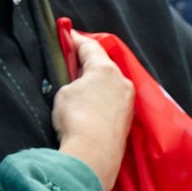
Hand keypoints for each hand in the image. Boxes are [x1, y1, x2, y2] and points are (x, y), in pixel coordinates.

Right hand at [52, 34, 133, 190]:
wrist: (93, 155)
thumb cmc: (75, 120)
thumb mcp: (64, 91)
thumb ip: (72, 79)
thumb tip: (77, 81)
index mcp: (105, 69)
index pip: (90, 46)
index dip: (75, 39)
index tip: (65, 35)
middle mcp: (122, 81)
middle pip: (103, 64)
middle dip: (86, 62)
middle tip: (69, 64)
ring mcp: (128, 101)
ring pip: (110, 83)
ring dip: (95, 82)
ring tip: (77, 90)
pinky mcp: (127, 119)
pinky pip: (113, 100)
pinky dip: (101, 98)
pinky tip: (88, 109)